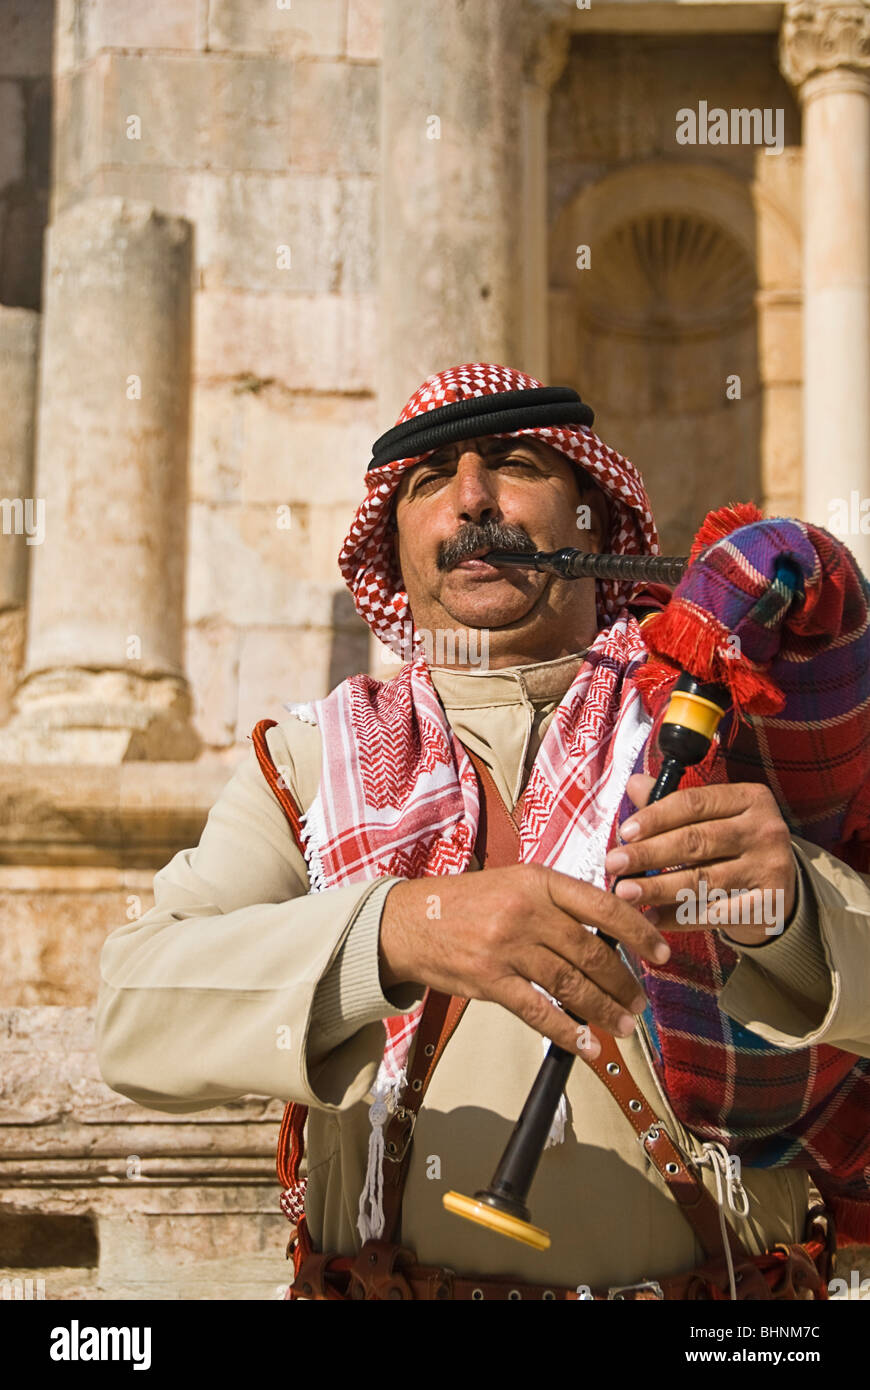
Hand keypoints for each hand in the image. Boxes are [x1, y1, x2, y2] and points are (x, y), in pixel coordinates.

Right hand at [379, 863, 670, 1059]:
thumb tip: (610, 933)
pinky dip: (567, 1032)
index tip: (661, 953)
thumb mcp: (515, 884)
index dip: (639, 931)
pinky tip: (587, 1045)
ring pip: (570, 984)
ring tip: (623, 1026)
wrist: (408, 921)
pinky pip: (538, 1011)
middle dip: (623, 982)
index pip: (602, 905)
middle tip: (640, 1003)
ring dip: (602, 1010)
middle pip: (591, 951)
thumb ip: (558, 903)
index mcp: (538, 880)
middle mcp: (526, 910)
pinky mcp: (489, 980)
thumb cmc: (466, 903)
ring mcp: (506, 946)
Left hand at [603, 775, 797, 945]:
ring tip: (625, 894)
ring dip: (658, 888)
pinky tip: (652, 919)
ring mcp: (772, 868)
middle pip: (697, 841)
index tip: (625, 832)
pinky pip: (715, 913)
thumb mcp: (711, 818)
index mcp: (750, 799)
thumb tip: (633, 784)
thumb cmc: (733, 847)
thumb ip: (672, 804)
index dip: (656, 817)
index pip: (695, 803)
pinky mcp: (771, 904)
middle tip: (614, 865)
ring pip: (703, 879)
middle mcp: (766, 829)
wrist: (779, 890)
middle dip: (649, 854)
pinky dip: (679, 918)